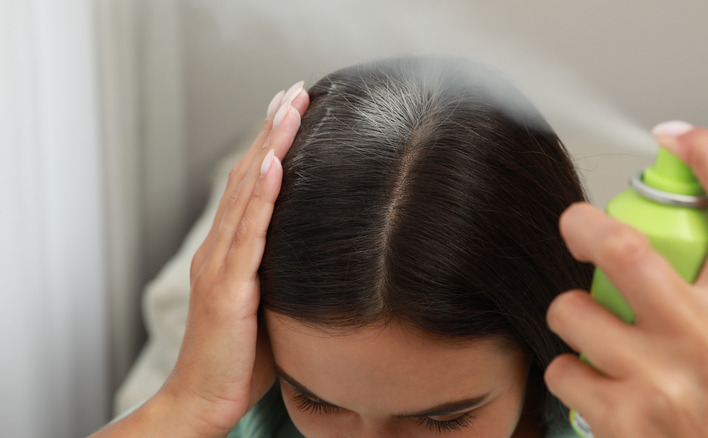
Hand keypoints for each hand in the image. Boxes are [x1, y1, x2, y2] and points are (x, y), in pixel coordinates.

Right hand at [91, 81, 308, 436]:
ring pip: (247, 194)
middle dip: (271, 131)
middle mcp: (219, 250)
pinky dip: (261, 196)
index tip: (289, 112)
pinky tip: (273, 164)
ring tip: (288, 108)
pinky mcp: (228, 288)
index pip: (250, 188)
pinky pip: (248, 234)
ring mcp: (220, 266)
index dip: (268, 147)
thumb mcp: (267, 306)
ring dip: (269, 147)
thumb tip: (317, 257)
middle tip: (292, 91)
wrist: (203, 399)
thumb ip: (281, 275)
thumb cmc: (239, 358)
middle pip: (247, 177)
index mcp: (228, 253)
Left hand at [545, 124, 707, 436]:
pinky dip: (567, 370)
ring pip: (574, 311)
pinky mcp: (625, 419)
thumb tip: (691, 233)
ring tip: (591, 333)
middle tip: (574, 225)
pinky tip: (595, 386)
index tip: (675, 137)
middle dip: (584, 225)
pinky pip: (562, 368)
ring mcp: (664, 380)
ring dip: (570, 314)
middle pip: (626, 248)